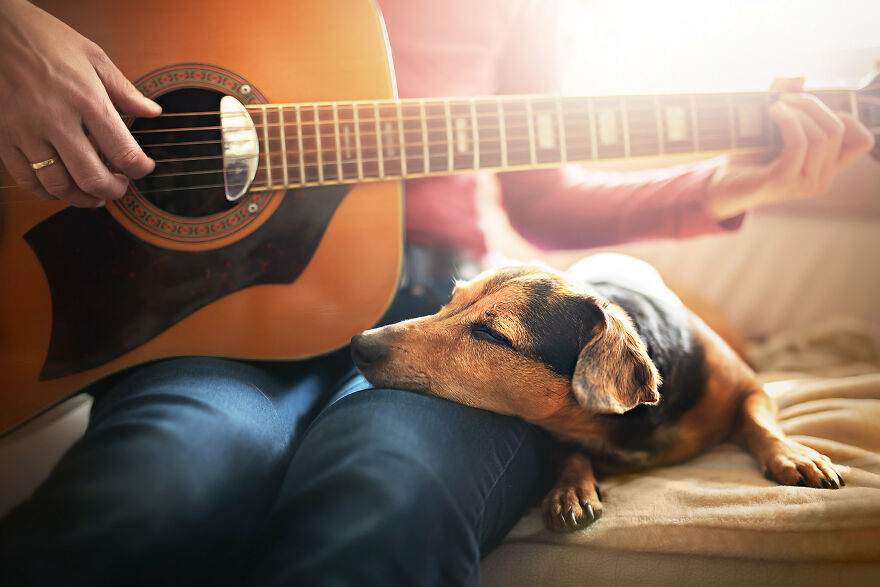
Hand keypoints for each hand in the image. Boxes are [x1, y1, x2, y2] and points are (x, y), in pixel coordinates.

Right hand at [0, 0, 160, 206]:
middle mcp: (56, 120)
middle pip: (91, 178)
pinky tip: (62, 187)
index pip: (123, 152)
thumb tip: (152, 112)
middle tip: (120, 187)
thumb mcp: (93, 56)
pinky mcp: (3, 138)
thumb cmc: (44, 38)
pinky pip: (27, 180)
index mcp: (86, 99)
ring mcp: (26, 132)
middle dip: (113, 192)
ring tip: (94, 194)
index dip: (140, 169)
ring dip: (82, 198)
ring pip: (58, 186)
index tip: (143, 168)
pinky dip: (48, 192)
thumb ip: (125, 90)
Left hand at [705, 78, 874, 220]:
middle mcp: (821, 178)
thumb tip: (798, 78)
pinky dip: (789, 121)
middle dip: (813, 104)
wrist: (720, 186)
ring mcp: (803, 183)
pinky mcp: (783, 181)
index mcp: (826, 167)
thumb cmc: (748, 157)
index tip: (813, 109)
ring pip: (822, 136)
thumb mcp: (773, 127)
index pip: (862, 141)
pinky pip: (799, 143)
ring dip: (799, 111)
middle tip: (785, 98)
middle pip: (838, 129)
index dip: (845, 116)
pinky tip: (773, 113)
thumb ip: (788, 102)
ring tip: (775, 105)